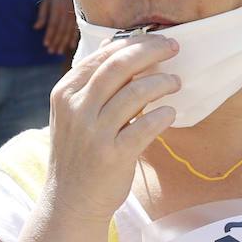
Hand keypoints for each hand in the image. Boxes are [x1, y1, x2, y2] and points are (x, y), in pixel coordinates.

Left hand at [35, 0, 77, 55]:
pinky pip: (77, 29)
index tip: (46, 45)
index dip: (49, 36)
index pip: (53, 26)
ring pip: (69, 32)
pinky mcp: (78, 16)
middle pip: (61, 31)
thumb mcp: (46, 2)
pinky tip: (71, 46)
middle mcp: (66, 13)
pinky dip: (74, 38)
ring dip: (64, 42)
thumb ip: (42, 15)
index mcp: (56, 9)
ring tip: (59, 51)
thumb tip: (36, 28)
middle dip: (56, 42)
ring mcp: (74, 15)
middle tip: (52, 51)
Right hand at [45, 34, 179, 225]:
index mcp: (65, 93)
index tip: (159, 40)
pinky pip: (145, 126)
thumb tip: (113, 45)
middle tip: (174, 48)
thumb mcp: (74, 113)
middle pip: (119, 66)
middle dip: (151, 51)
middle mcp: (76, 109)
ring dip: (162, 83)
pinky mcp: (113, 155)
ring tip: (176, 83)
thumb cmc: (80, 152)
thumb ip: (92, 82)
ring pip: (135, 93)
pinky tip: (170, 113)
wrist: (70, 201)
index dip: (134, 44)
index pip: (103, 56)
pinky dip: (162, 115)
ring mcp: (93, 132)